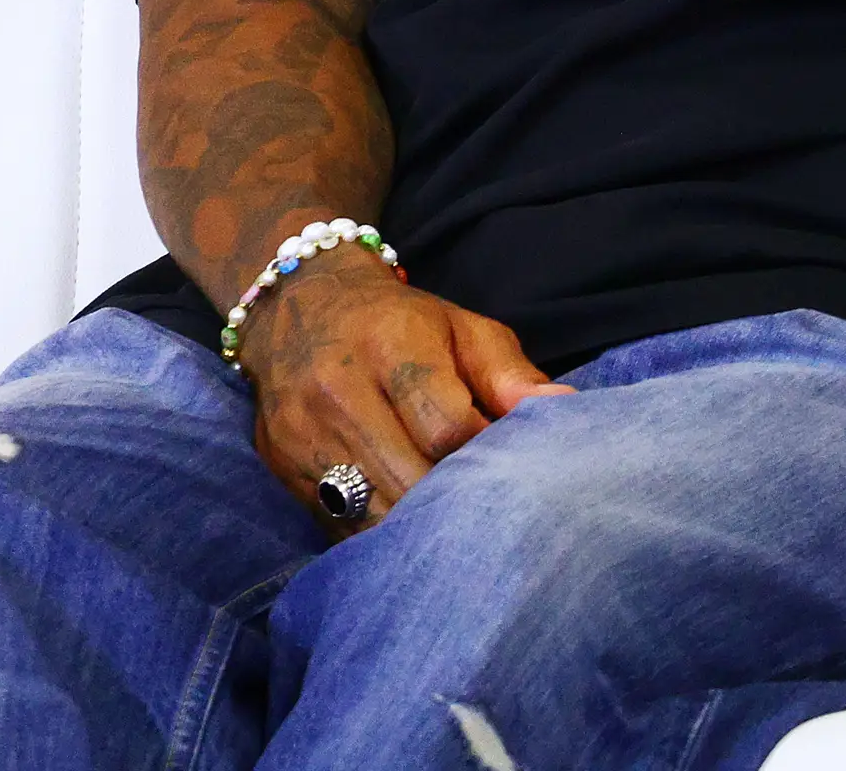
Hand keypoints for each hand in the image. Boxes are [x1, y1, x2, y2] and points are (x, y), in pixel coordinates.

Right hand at [238, 254, 568, 524]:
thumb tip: (563, 409)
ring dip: (418, 529)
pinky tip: (409, 534)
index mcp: (393, 345)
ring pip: (372, 510)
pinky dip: (378, 534)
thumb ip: (510, 373)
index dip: (487, 457)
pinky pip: (338, 525)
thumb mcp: (465, 329)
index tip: (511, 467)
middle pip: (409, 478)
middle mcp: (339, 391)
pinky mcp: (282, 469)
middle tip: (492, 511)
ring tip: (456, 529)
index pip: (447, 427)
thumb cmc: (401, 324)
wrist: (300, 310)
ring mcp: (303, 435)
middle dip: (456, 502)